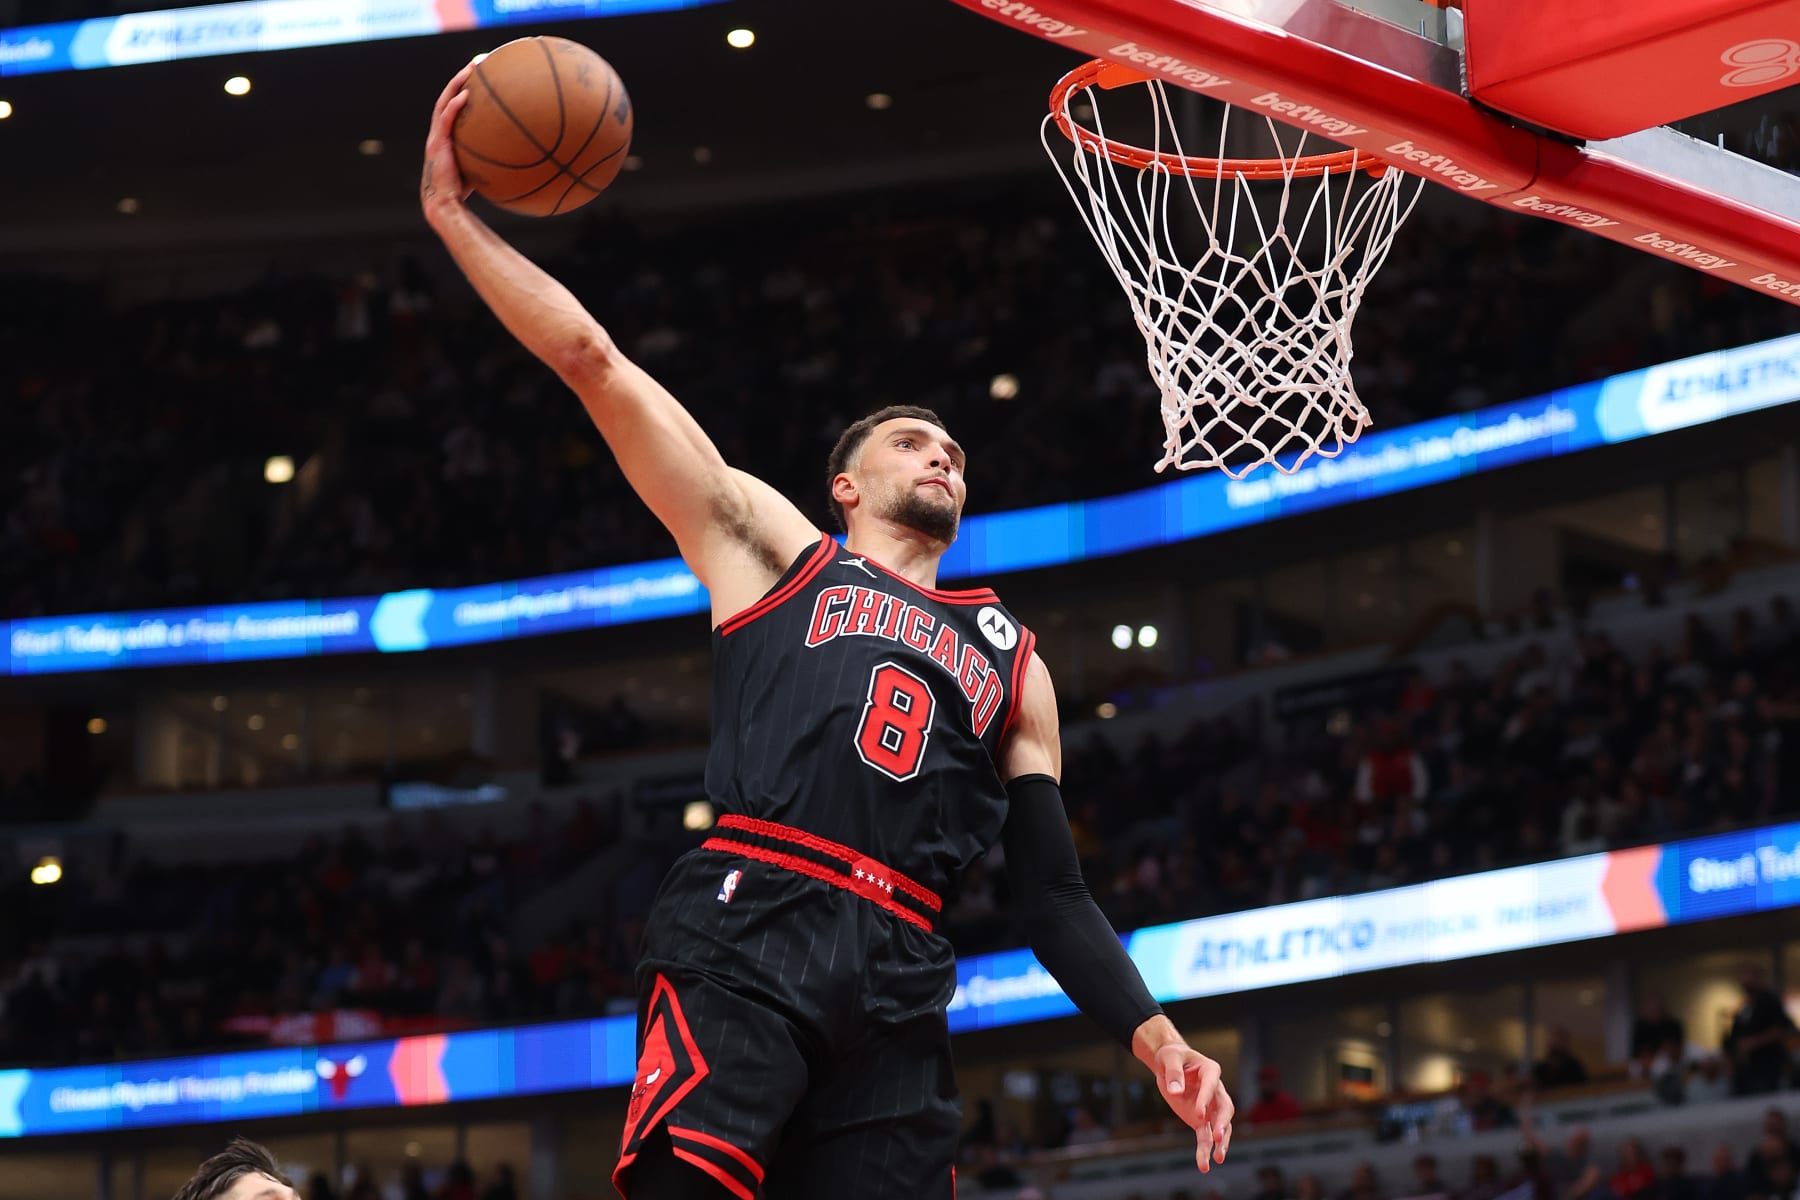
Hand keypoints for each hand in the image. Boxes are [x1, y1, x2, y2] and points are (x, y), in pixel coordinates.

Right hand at [422, 62, 476, 218]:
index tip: (478, 76)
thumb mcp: (479, 167)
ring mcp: (436, 137)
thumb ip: (491, 155)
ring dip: (455, 85)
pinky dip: (454, 107)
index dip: (462, 89)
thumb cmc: (463, 190)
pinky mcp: (436, 145)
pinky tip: (465, 96)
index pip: (453, 106)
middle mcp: (438, 132)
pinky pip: (445, 121)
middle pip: (447, 97)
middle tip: (476, 63)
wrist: (445, 203)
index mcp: (446, 135)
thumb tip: (520, 153)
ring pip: (443, 103)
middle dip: (460, 79)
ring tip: (469, 70)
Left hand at [1151, 1041, 1234, 1172]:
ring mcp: (1210, 1107)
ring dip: (1220, 1142)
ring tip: (1218, 1158)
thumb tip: (1175, 1092)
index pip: (1211, 1086)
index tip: (1199, 1114)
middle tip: (1217, 1138)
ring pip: (1220, 1126)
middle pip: (1224, 1109)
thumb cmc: (1172, 1057)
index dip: (1206, 1099)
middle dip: (1222, 1124)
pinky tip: (1204, 1166)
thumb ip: (1173, 1073)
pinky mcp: (1201, 1120)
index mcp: (1210, 1071)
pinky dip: (1205, 1150)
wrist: (1170, 1064)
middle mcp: (1215, 1091)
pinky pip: (1205, 1136)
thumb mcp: (1169, 1058)